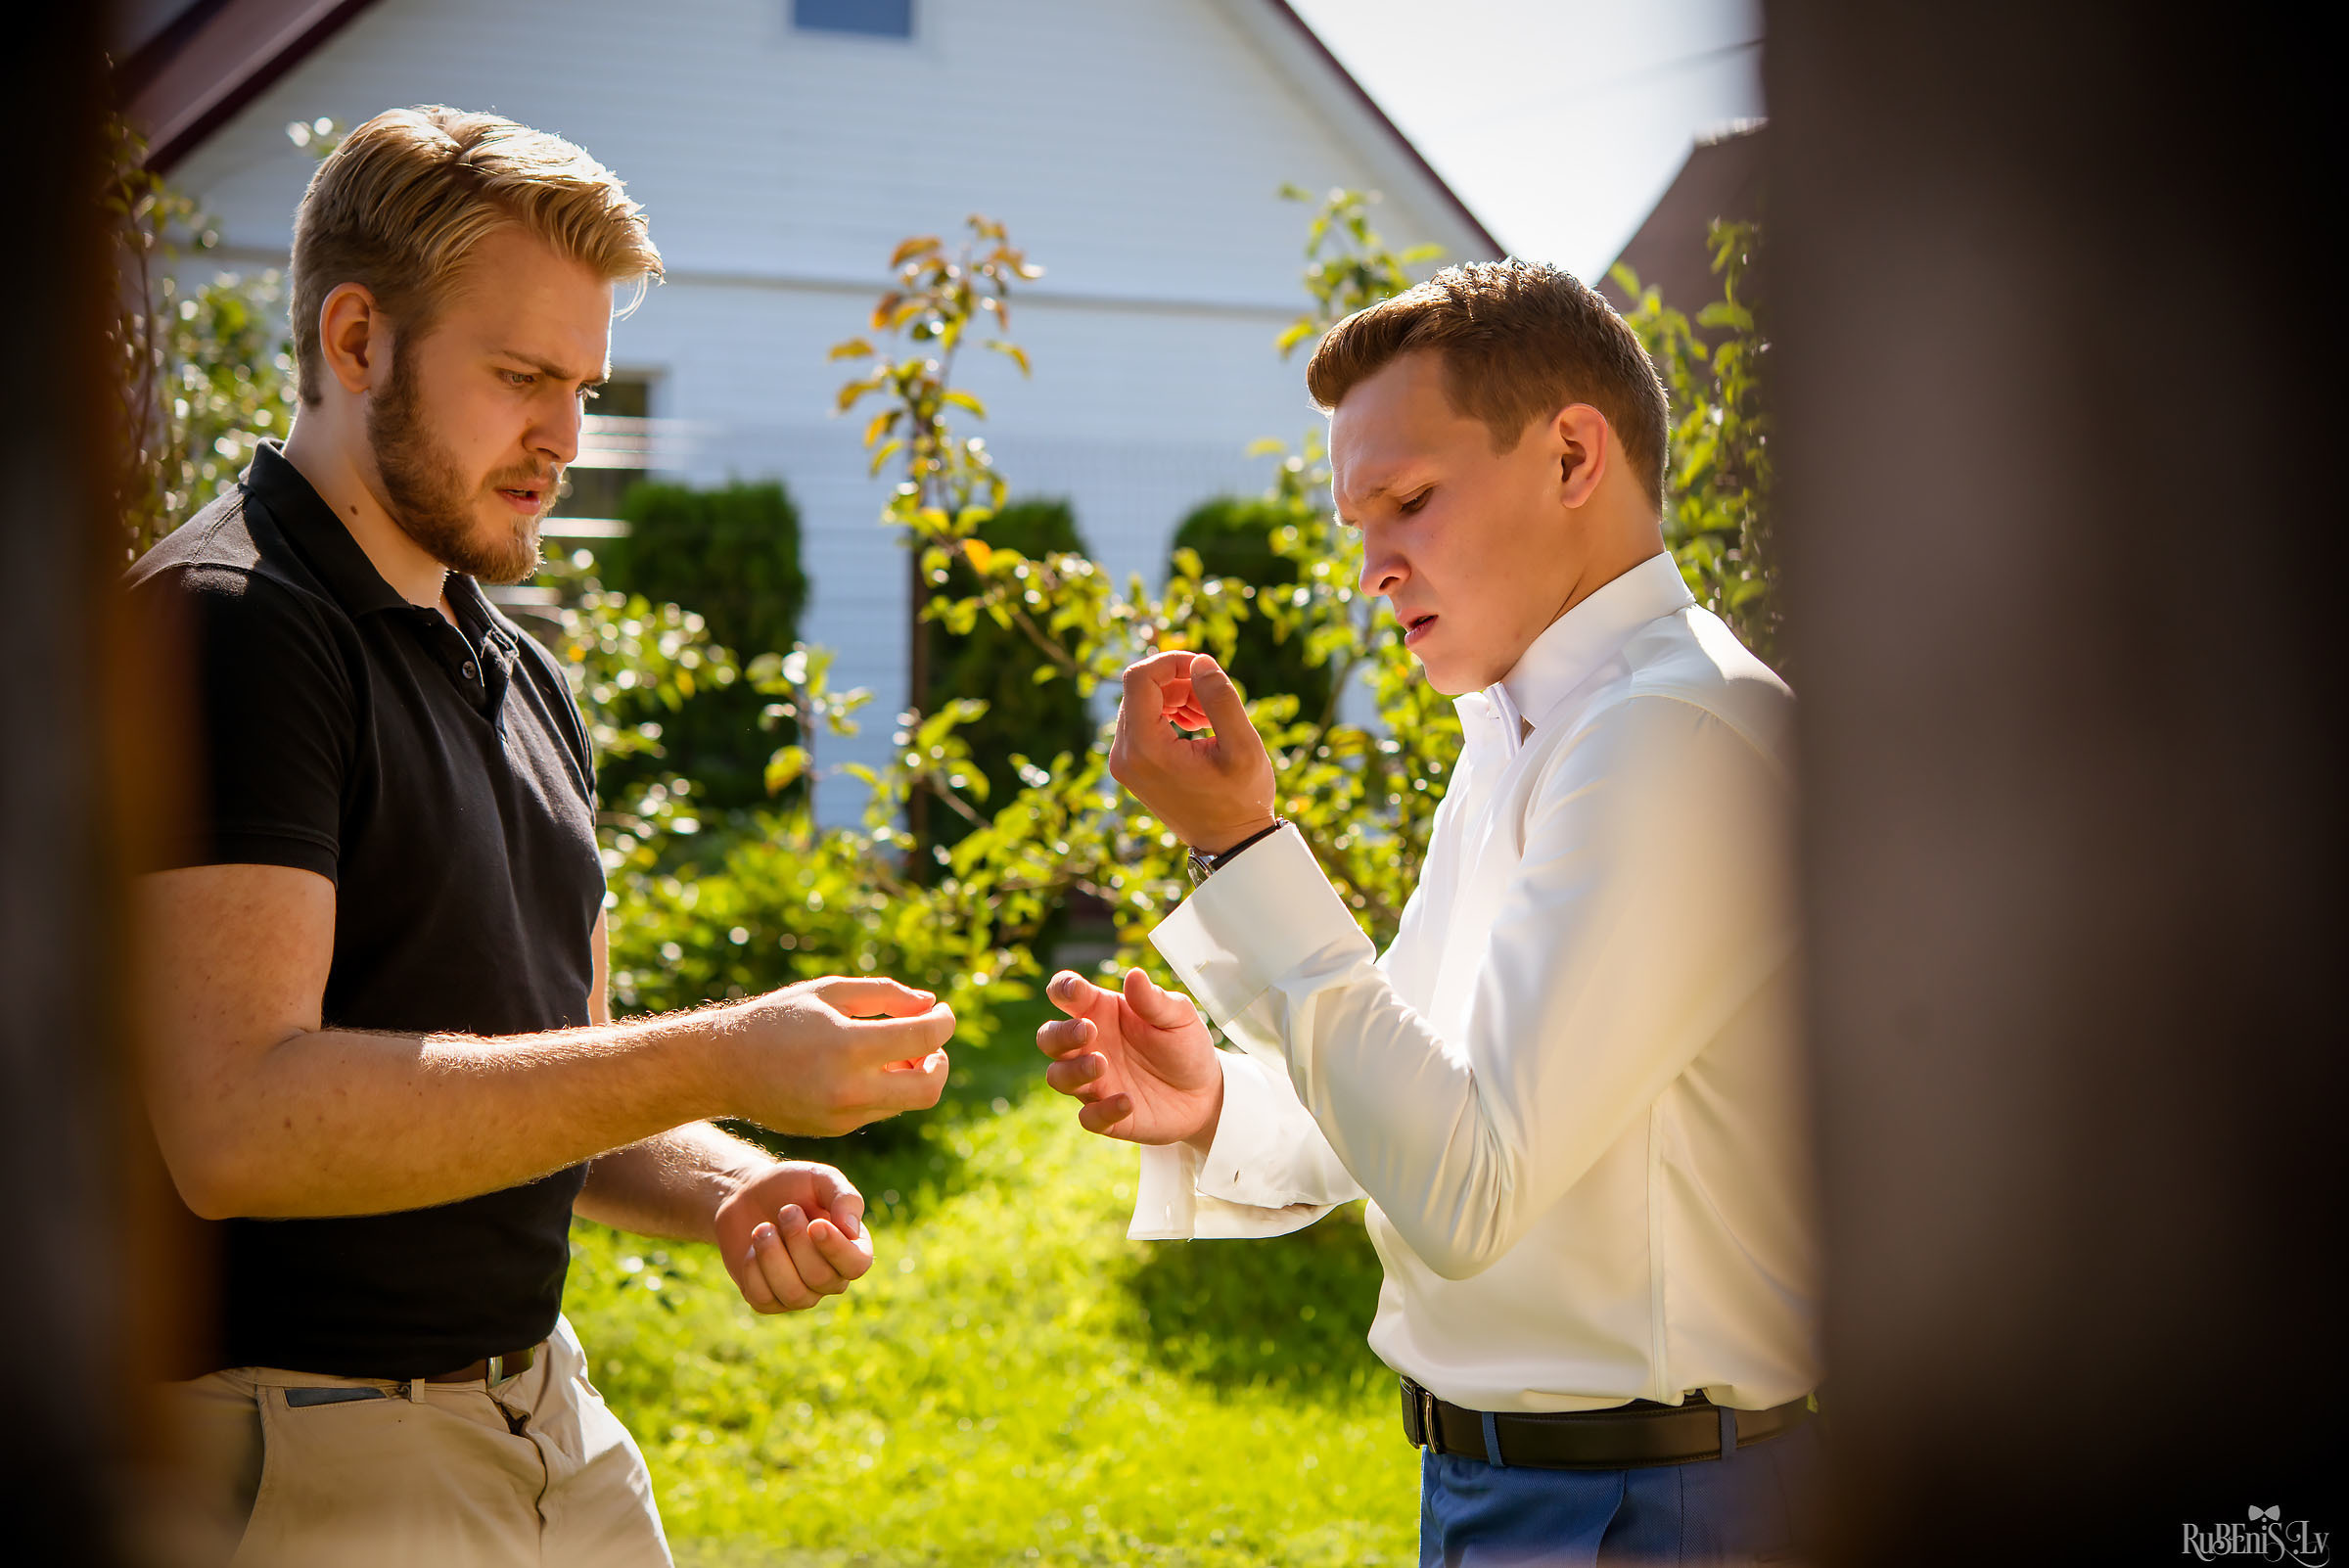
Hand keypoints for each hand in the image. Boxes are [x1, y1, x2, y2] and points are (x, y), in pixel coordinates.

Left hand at [714, 1160, 872, 1313]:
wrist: (746, 1194)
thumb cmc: (791, 1186)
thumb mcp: (820, 1178)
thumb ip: (844, 1197)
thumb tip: (851, 1230)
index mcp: (852, 1247)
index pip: (857, 1264)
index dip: (837, 1249)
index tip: (815, 1223)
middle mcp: (830, 1277)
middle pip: (821, 1278)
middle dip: (797, 1241)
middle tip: (785, 1211)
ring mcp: (801, 1293)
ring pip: (793, 1294)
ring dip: (772, 1255)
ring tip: (762, 1228)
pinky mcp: (768, 1301)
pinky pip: (763, 1298)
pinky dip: (753, 1269)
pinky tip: (752, 1248)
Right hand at [719, 975, 952, 1136]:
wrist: (724, 1067)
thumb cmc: (777, 1019)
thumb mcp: (829, 991)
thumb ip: (885, 995)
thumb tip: (929, 1006)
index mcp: (849, 1046)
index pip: (924, 1038)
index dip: (944, 1022)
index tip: (942, 1012)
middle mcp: (849, 1089)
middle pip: (929, 1088)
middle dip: (940, 1062)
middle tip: (930, 1043)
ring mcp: (842, 1116)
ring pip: (906, 1102)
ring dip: (913, 1075)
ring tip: (894, 1051)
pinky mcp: (835, 1130)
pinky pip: (879, 1110)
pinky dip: (886, 1089)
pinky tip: (866, 1068)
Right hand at [1036, 967, 1222, 1149]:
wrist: (1205, 1093)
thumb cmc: (1184, 1046)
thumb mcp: (1178, 1017)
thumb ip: (1154, 1000)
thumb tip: (1134, 975)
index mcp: (1101, 1012)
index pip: (1065, 993)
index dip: (1062, 988)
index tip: (1076, 990)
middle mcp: (1090, 1046)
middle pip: (1049, 1037)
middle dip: (1060, 1034)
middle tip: (1088, 1031)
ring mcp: (1094, 1082)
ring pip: (1058, 1077)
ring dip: (1074, 1071)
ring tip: (1102, 1064)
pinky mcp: (1105, 1115)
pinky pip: (1088, 1117)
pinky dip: (1102, 1111)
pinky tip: (1128, 1103)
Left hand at [1109, 651, 1276, 852]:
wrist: (1228, 843)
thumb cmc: (1241, 799)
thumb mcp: (1242, 747)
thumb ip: (1221, 699)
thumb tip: (1200, 661)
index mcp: (1144, 749)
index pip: (1139, 678)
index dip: (1171, 661)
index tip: (1205, 668)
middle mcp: (1123, 755)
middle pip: (1140, 688)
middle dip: (1180, 683)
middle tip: (1214, 703)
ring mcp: (1123, 761)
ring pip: (1142, 701)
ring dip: (1178, 697)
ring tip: (1210, 718)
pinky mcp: (1131, 764)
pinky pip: (1143, 719)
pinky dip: (1170, 712)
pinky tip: (1199, 725)